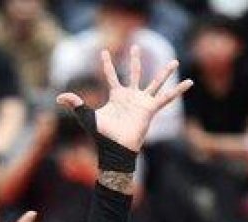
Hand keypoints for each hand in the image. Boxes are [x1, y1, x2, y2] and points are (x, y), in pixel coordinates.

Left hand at [55, 47, 191, 151]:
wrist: (116, 149)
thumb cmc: (102, 135)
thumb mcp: (87, 116)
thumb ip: (75, 104)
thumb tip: (58, 97)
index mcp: (116, 96)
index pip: (110, 75)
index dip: (106, 64)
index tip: (104, 52)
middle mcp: (130, 96)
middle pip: (134, 73)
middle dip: (135, 60)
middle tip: (135, 46)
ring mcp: (142, 102)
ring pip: (155, 83)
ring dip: (165, 72)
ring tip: (174, 61)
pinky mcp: (151, 109)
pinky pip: (167, 98)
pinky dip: (178, 91)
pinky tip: (189, 83)